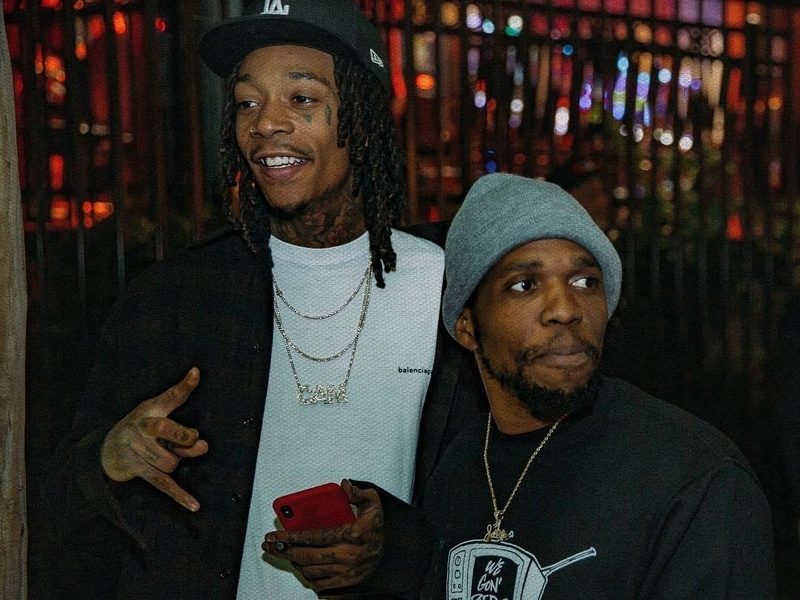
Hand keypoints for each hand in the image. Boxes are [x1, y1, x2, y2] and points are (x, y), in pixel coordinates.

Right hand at [100, 367, 207, 510]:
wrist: (107, 449)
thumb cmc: (143, 430)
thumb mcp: (158, 418)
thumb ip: (182, 429)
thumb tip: (204, 444)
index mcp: (149, 410)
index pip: (169, 396)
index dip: (184, 386)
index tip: (195, 374)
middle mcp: (141, 427)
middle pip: (170, 431)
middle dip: (184, 439)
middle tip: (189, 440)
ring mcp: (136, 449)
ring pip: (170, 461)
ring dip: (175, 461)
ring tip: (168, 456)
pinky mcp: (137, 469)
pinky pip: (162, 484)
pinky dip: (179, 496)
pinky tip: (195, 506)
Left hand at [262, 480, 384, 590]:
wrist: (394, 551)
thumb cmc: (376, 526)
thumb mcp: (373, 503)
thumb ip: (358, 493)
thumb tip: (345, 485)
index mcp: (352, 535)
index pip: (314, 536)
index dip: (292, 536)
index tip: (276, 535)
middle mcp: (347, 555)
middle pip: (307, 556)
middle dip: (284, 551)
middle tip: (269, 545)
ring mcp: (346, 571)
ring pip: (311, 571)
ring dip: (294, 562)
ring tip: (285, 553)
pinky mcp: (346, 582)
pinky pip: (320, 584)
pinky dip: (307, 577)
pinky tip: (301, 567)